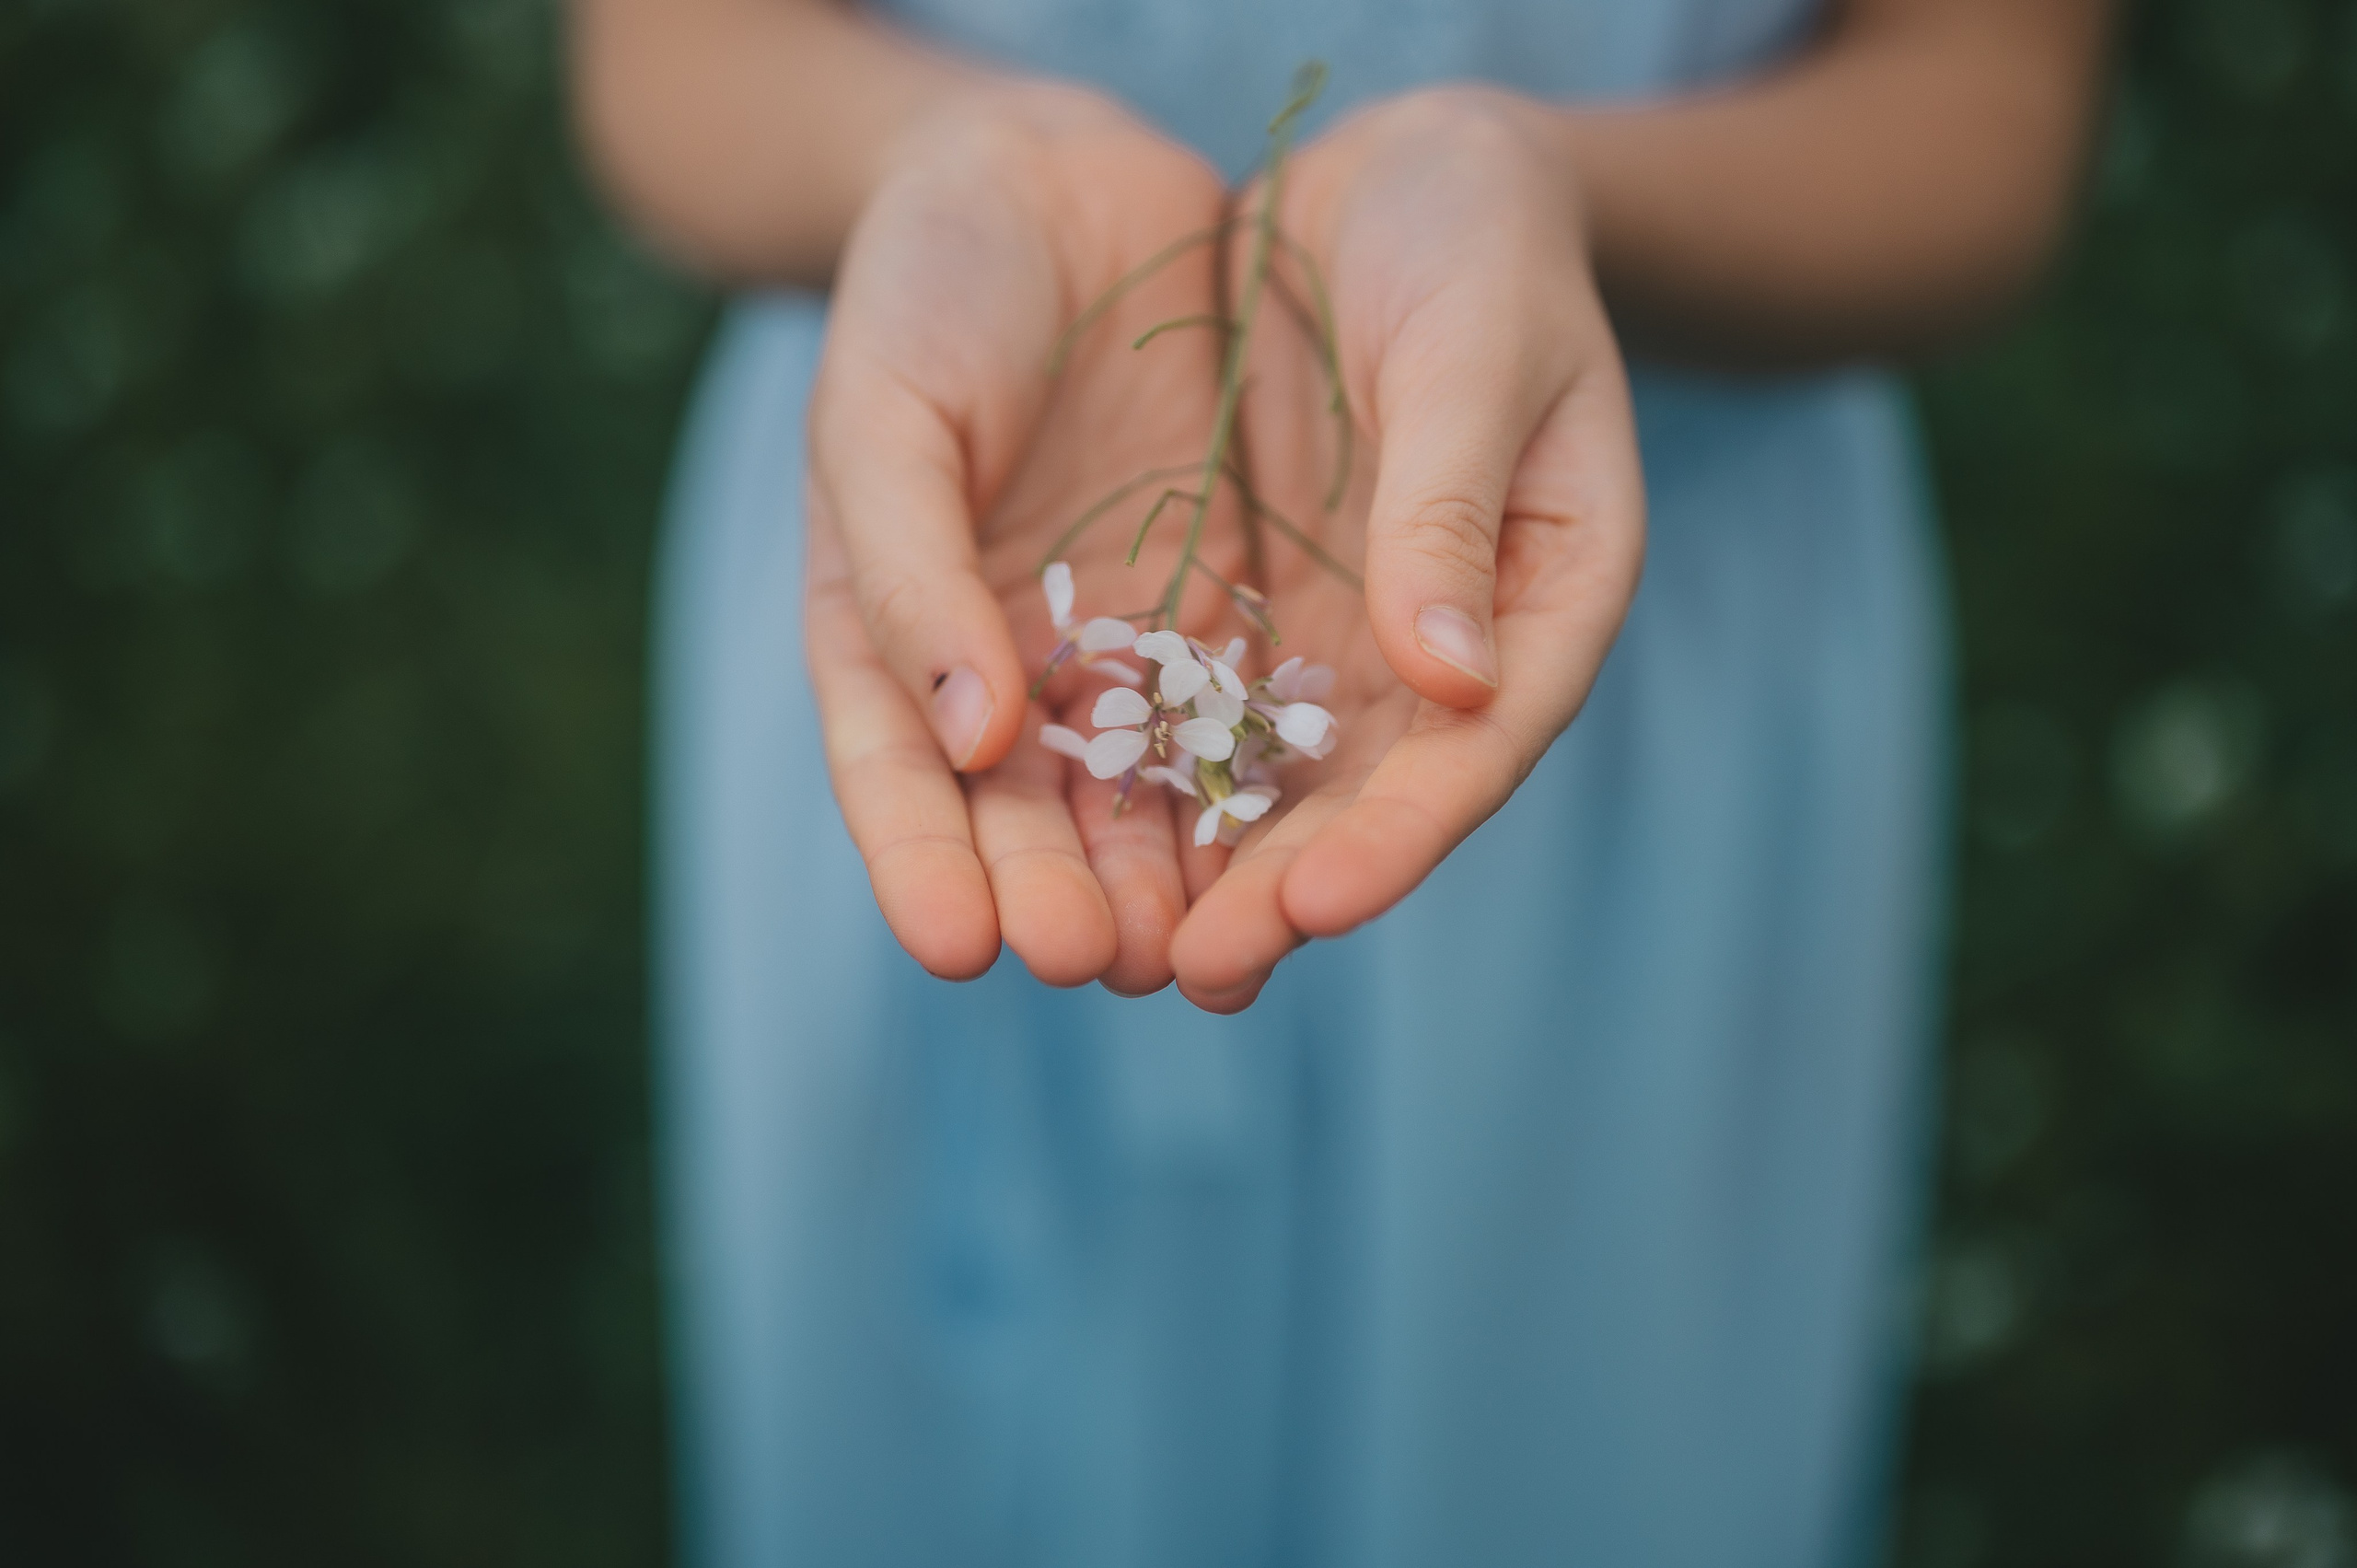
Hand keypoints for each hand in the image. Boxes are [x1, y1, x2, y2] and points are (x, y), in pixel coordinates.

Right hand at [804, 88, 1234, 991]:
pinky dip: (1251, 797)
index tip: (956, 946)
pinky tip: (1281, 860)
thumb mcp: (888, 407)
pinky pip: (1236, 719)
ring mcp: (1110, 643)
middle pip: (1023, 813)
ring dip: (1159, 880)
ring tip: (1190, 954)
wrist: (1057, 178)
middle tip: (1090, 961)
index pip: (894, 775)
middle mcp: (998, 664)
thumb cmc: (931, 285)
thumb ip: (911, 568)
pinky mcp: (1214, 609)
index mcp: (887, 630)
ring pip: (1136, 793)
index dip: (920, 866)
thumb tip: (969, 737)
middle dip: (1055, 894)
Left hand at [1166, 89, 1647, 1010]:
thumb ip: (1450, 506)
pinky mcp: (1257, 601)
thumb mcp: (1477, 351)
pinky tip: (1084, 845)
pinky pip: (1197, 702)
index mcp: (1543, 598)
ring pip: (1275, 774)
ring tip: (1132, 958)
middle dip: (1283, 887)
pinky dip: (1148, 775)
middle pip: (1369, 794)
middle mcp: (1446, 645)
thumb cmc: (1476, 239)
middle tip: (1200, 970)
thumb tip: (1451, 686)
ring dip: (1206, 867)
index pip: (1476, 746)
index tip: (1316, 900)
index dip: (1400, 831)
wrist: (1396, 177)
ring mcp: (1347, 632)